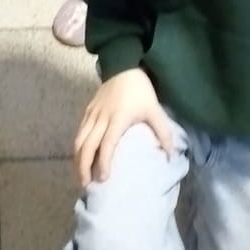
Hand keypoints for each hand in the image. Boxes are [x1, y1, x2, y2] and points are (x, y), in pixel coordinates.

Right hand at [73, 68, 172, 187]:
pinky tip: (80, 157)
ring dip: (78, 159)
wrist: (122, 64)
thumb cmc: (139, 89)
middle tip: (86, 185)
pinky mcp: (87, 110)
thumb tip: (171, 156)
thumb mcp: (154, 109)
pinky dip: (78, 147)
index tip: (104, 178)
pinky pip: (79, 131)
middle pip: (86, 145)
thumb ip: (163, 132)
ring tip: (81, 176)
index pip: (107, 144)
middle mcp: (101, 118)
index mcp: (117, 119)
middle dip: (83, 166)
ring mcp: (92, 114)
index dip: (103, 162)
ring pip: (79, 139)